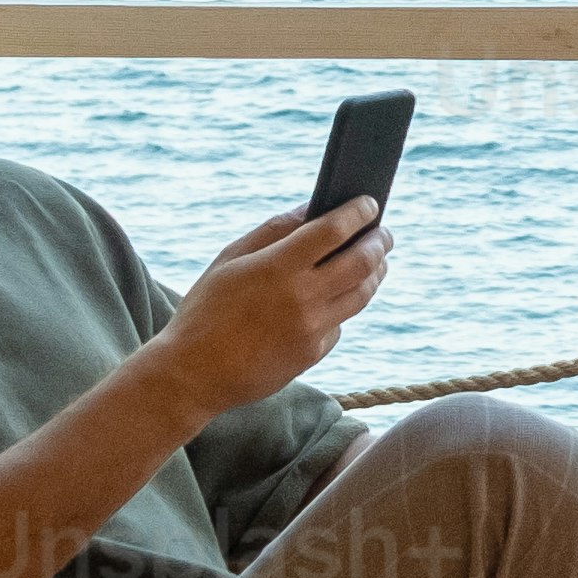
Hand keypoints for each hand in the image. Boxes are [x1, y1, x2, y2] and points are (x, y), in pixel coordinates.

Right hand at [156, 202, 390, 424]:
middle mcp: (302, 297)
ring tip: (376, 261)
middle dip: (380, 242)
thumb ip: (273, 230)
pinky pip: (339, 324)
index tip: (370, 203)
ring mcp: (311, 329)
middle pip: (362, 262)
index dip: (358, 212)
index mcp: (278, 267)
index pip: (334, 230)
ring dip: (375, 273)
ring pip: (361, 295)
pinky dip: (342, 307)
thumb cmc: (205, 310)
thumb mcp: (230, 260)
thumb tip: (311, 209)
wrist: (194, 374)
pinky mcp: (313, 354)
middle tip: (384, 233)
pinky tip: (336, 298)